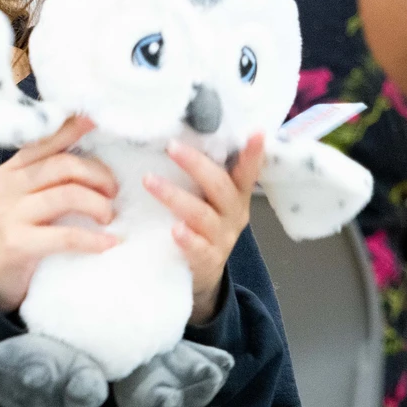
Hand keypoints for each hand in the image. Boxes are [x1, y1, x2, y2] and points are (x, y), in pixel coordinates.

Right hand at [0, 116, 119, 312]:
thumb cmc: (9, 235)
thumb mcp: (18, 200)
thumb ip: (42, 179)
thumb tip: (86, 162)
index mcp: (9, 171)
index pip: (44, 142)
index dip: (72, 129)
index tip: (96, 121)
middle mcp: (7, 186)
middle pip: (63, 165)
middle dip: (98, 175)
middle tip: (113, 193)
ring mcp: (10, 213)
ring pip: (67, 195)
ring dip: (98, 205)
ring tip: (108, 217)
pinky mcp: (17, 243)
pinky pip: (65, 235)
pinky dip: (92, 239)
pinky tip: (108, 243)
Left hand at [143, 133, 265, 324]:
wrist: (202, 273)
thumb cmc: (202, 225)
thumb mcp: (208, 200)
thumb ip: (202, 175)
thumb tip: (176, 136)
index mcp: (235, 196)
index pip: (246, 172)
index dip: (252, 154)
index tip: (256, 133)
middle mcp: (233, 215)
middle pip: (220, 187)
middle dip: (196, 165)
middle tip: (171, 146)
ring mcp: (222, 239)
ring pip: (202, 215)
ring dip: (175, 196)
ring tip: (150, 181)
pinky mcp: (207, 261)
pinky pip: (199, 249)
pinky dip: (188, 239)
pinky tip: (175, 230)